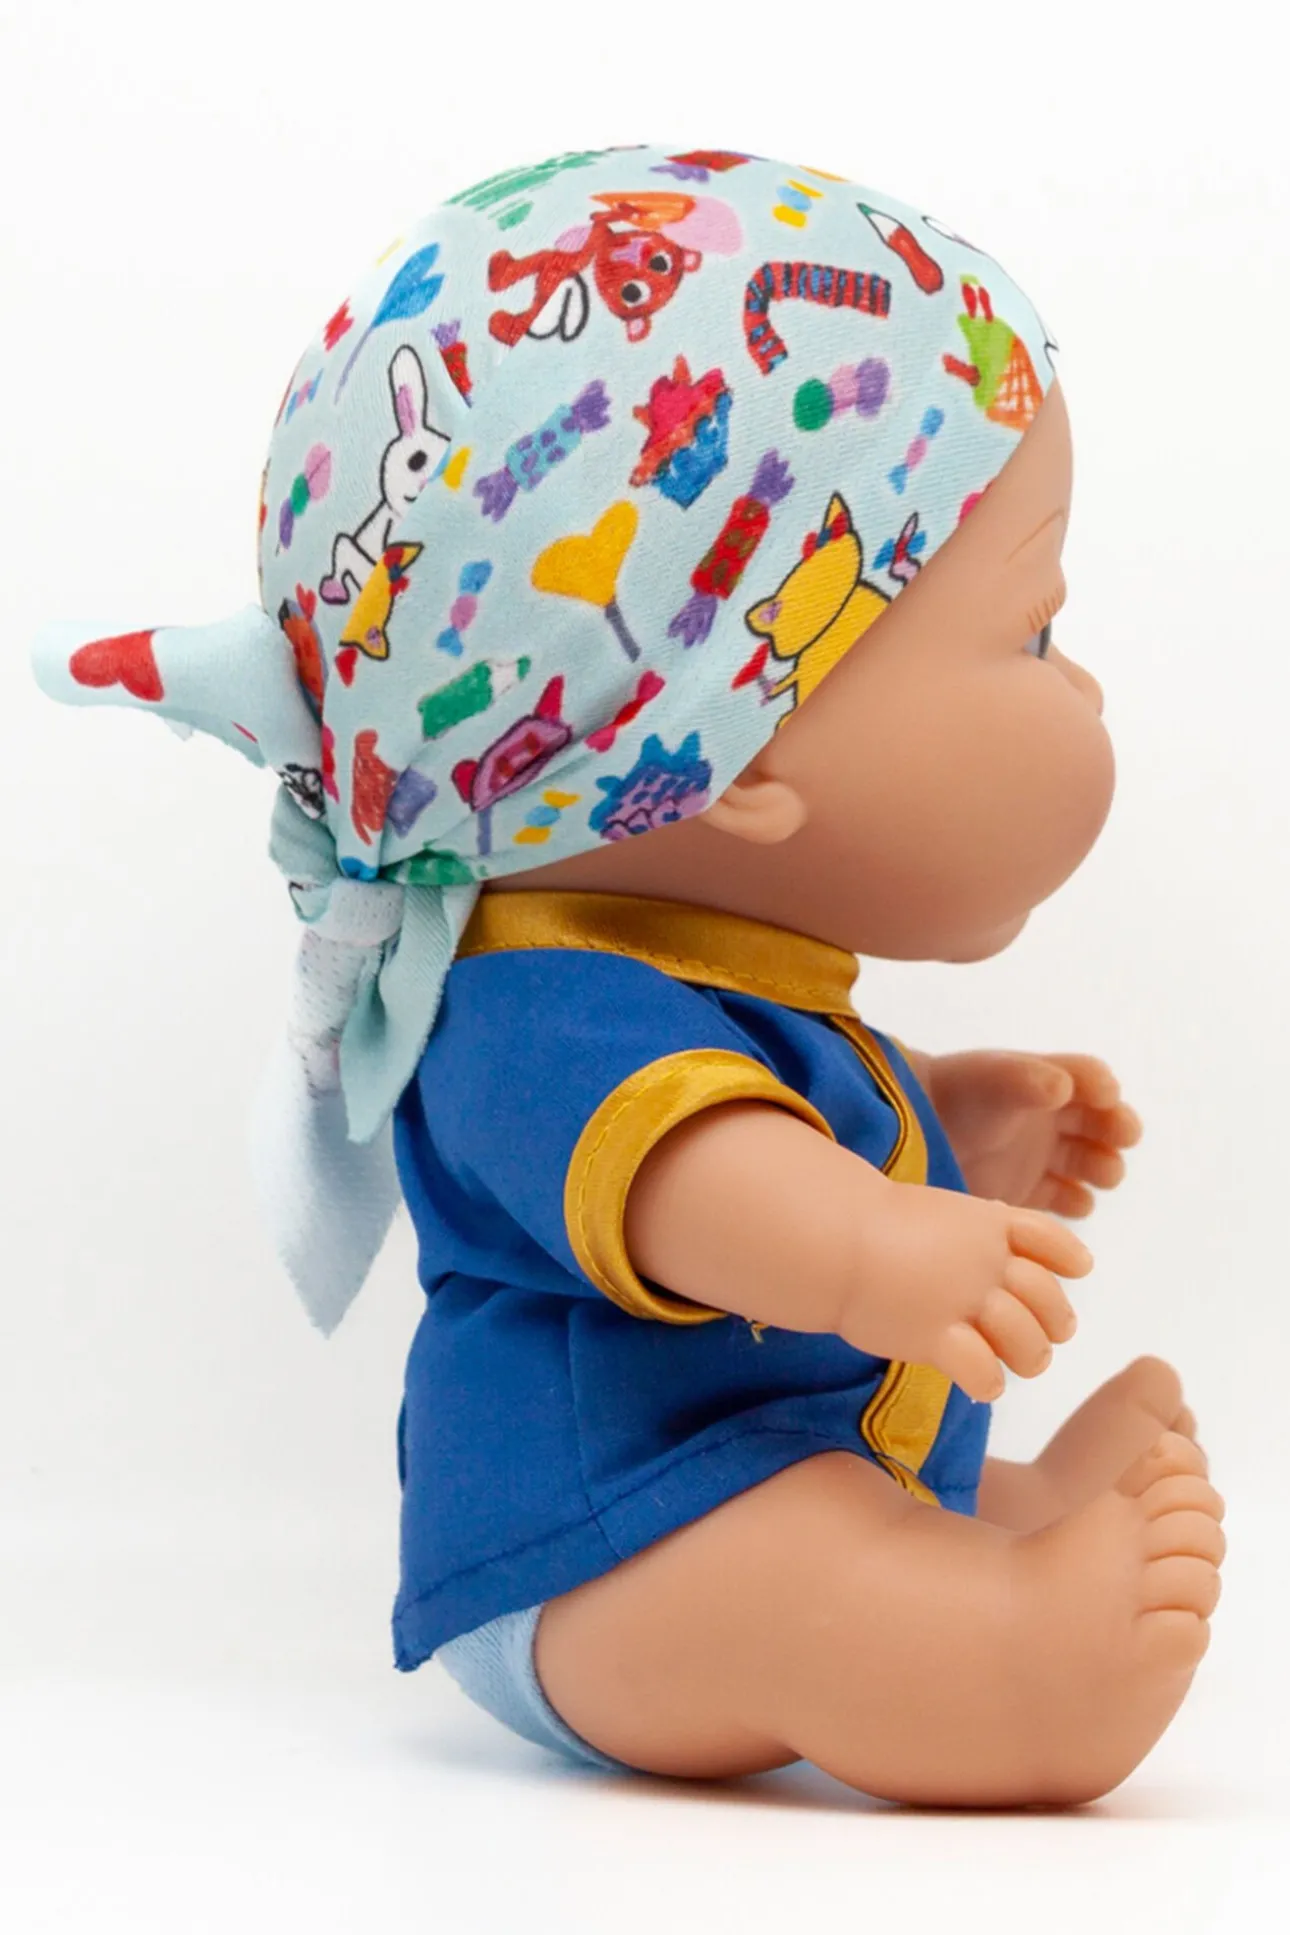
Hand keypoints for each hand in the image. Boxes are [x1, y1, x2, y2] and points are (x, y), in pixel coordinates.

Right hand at [837, 1182, 1091, 1401]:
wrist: (831, 1239)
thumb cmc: (874, 1225)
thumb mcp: (938, 1209)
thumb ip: (975, 1224)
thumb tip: (1003, 1225)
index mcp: (987, 1224)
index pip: (1047, 1238)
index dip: (1069, 1256)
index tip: (1080, 1269)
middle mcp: (985, 1262)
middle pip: (1046, 1298)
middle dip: (1054, 1322)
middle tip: (1047, 1338)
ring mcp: (964, 1299)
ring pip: (1027, 1340)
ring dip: (1030, 1357)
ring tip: (1018, 1364)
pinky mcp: (937, 1337)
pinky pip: (984, 1372)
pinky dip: (989, 1382)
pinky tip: (981, 1385)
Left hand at [926, 1051, 1141, 1215]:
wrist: (910, 1134)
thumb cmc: (955, 1095)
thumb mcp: (992, 1080)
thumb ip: (1027, 1080)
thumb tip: (1065, 1087)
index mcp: (1048, 1081)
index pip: (1092, 1079)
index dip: (1105, 1088)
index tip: (1108, 1098)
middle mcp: (1053, 1119)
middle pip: (1104, 1124)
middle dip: (1119, 1130)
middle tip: (1121, 1139)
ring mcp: (1044, 1157)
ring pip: (1094, 1165)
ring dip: (1105, 1169)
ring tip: (1101, 1173)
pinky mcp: (1030, 1191)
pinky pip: (1069, 1200)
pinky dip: (1076, 1202)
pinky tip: (1071, 1200)